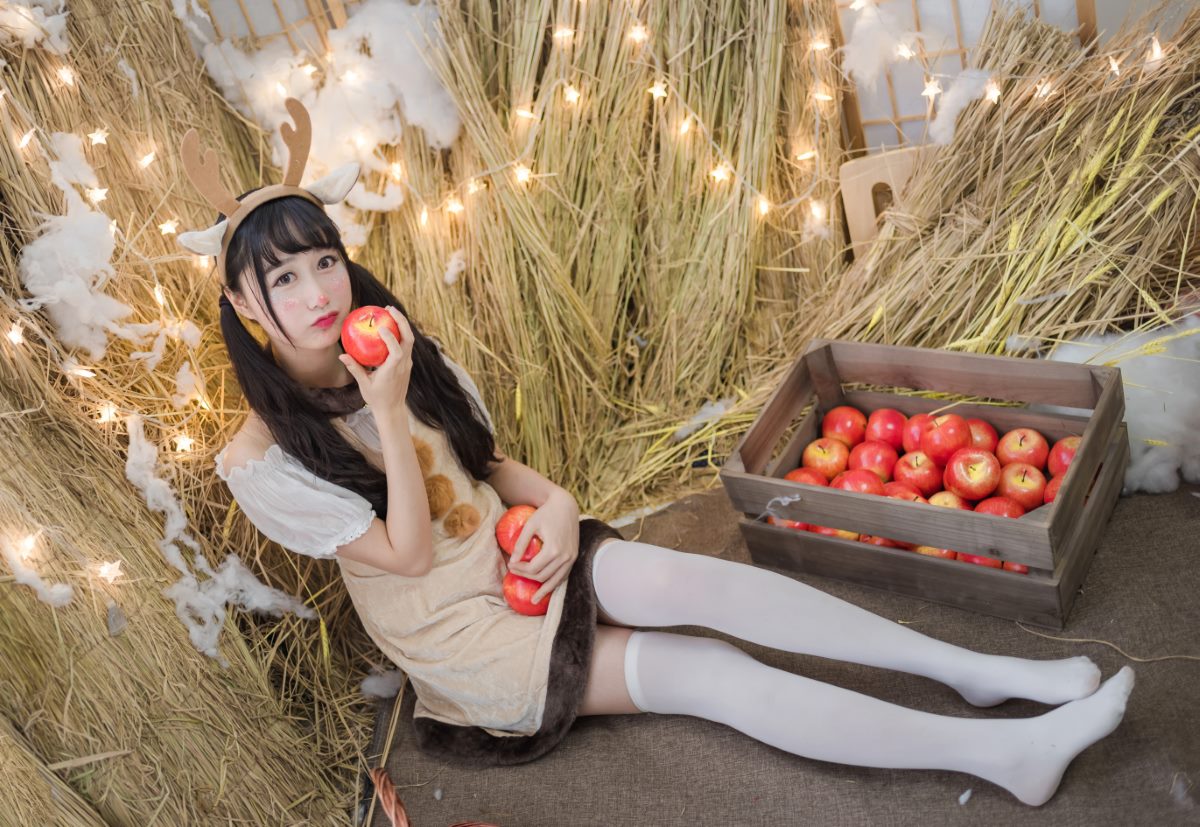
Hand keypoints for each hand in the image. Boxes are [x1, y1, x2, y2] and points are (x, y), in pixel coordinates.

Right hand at [338, 307, 414, 413]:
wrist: (393, 409)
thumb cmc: (377, 398)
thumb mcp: (364, 385)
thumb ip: (355, 369)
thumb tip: (342, 356)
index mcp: (393, 371)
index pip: (397, 352)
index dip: (391, 339)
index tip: (381, 328)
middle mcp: (403, 365)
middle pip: (408, 339)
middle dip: (401, 322)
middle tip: (389, 310)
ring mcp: (408, 364)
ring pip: (410, 340)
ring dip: (402, 325)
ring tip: (390, 312)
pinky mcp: (407, 363)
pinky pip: (406, 344)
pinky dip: (400, 333)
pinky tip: (390, 325)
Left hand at [506, 489, 580, 603]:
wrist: (566, 505)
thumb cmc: (546, 513)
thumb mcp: (530, 526)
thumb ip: (521, 544)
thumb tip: (512, 562)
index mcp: (554, 549)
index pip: (533, 568)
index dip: (519, 569)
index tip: (510, 565)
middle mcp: (565, 556)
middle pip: (542, 576)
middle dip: (527, 576)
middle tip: (514, 571)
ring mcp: (571, 558)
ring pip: (555, 580)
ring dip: (543, 590)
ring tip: (534, 600)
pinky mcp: (574, 557)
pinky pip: (564, 575)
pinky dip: (555, 583)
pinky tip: (547, 589)